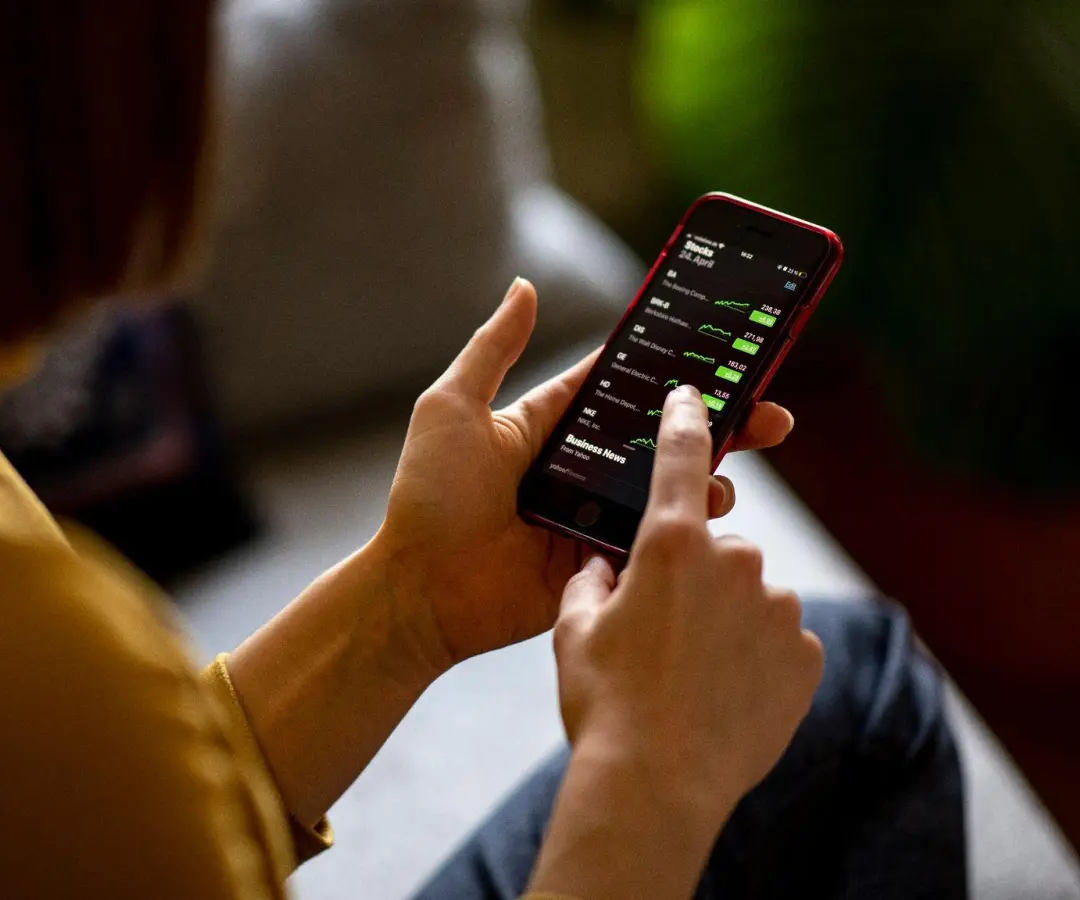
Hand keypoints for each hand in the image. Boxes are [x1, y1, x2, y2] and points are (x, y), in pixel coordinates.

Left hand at [367, 278, 793, 675]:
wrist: (421, 591)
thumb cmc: (428, 497)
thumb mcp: (452, 408)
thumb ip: (492, 347)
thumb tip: (524, 285)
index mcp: (549, 426)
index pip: (622, 386)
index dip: (671, 369)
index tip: (727, 349)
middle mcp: (578, 468)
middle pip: (661, 437)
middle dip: (719, 423)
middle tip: (771, 414)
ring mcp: (593, 517)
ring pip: (668, 489)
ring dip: (710, 477)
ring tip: (730, 473)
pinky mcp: (602, 562)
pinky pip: (654, 540)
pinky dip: (686, 528)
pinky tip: (711, 517)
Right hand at [553, 384, 824, 810]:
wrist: (656, 783)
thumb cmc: (604, 703)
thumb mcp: (573, 631)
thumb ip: (590, 582)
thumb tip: (605, 567)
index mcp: (669, 543)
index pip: (682, 456)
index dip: (686, 419)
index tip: (695, 395)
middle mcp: (734, 561)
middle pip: (715, 549)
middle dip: (692, 579)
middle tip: (657, 634)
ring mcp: (778, 608)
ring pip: (749, 597)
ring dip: (724, 622)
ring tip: (687, 678)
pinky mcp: (806, 655)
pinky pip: (778, 641)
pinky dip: (755, 659)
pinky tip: (721, 696)